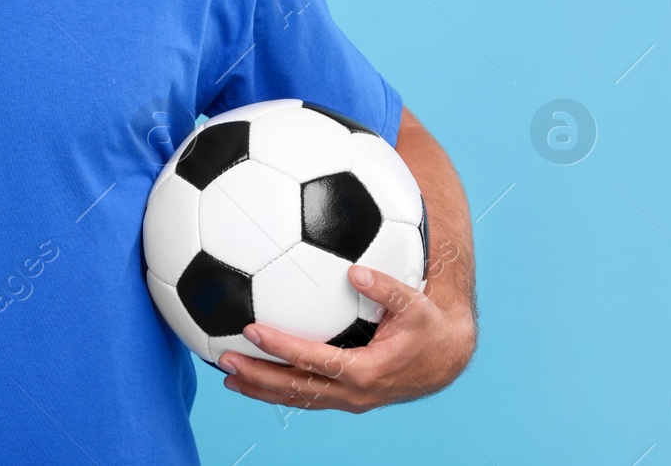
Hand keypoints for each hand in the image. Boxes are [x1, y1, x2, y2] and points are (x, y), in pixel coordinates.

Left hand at [216, 263, 475, 412]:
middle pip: (296, 388)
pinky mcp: (347, 397)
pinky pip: (308, 395)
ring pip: (298, 397)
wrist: (446, 360)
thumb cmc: (429, 327)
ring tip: (228, 377)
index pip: (313, 360)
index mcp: (365, 371)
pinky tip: (256, 377)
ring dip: (262, 389)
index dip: (281, 347)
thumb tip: (356, 270)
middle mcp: (354, 392)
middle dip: (258, 376)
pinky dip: (280, 390)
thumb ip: (387, 288)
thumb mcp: (415, 304)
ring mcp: (349, 399)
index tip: (251, 331)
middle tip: (224, 359)